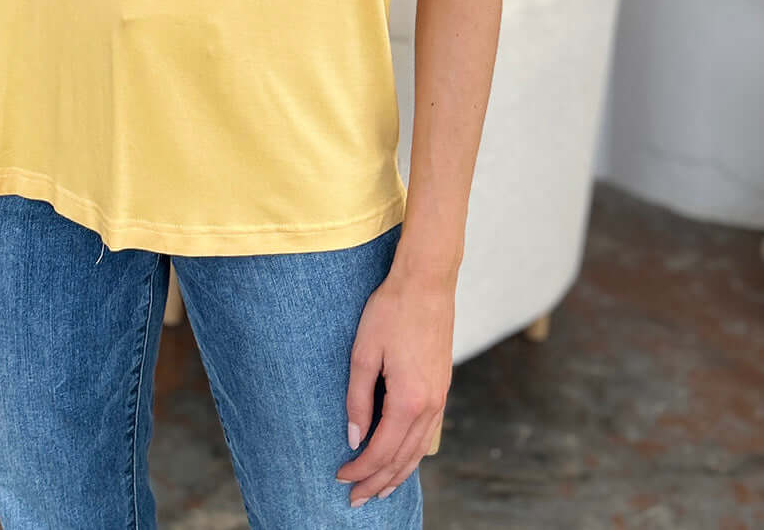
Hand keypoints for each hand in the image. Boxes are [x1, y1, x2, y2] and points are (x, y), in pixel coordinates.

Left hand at [334, 264, 453, 506]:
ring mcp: (440, 397)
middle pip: (402, 459)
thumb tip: (354, 438)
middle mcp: (430, 405)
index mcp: (409, 400)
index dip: (360, 470)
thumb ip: (358, 399)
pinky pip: (428, 433)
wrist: (427, 282)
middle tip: (355, 500)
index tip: (340, 479)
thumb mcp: (364, 353)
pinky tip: (402, 458)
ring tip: (379, 490)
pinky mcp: (442, 386)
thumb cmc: (391, 311)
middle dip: (377, 483)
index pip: (381, 450)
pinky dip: (412, 454)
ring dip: (397, 474)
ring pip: (418, 450)